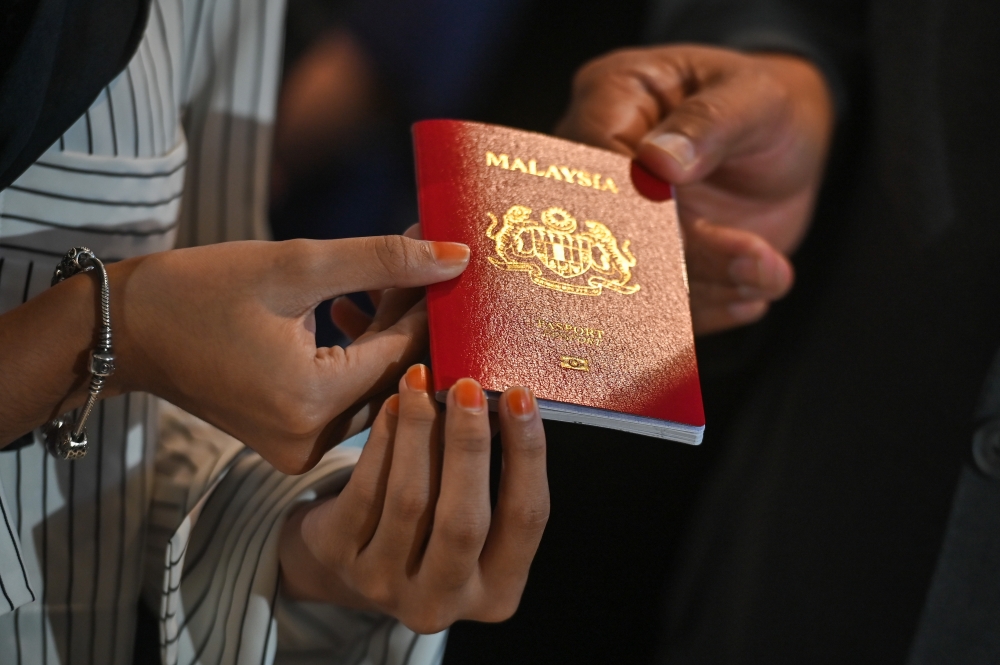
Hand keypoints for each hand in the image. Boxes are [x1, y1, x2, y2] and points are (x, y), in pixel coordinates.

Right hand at [109, 235, 469, 472]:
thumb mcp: (296, 265)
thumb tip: (455, 257)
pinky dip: (355, 358)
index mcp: (311, 400)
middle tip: (429, 271)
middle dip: (413, 321)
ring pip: (372, 388)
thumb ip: (383, 260)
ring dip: (385, 337)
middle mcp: (310, 439)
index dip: (431, 308)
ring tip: (391, 281)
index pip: (404, 355)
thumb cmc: (200, 291)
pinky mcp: (290, 442)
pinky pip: (345, 399)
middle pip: (393, 377)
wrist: (126, 330)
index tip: (453, 270)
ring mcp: (299, 448)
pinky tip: (353, 311)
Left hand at [278, 366, 548, 633]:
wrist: (346, 560)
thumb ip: (491, 474)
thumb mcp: (470, 515)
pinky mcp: (340, 560)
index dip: (527, 455)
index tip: (521, 396)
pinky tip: (393, 403)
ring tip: (424, 380)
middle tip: (467, 386)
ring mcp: (385, 588)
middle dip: (469, 445)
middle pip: (465, 521)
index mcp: (496, 592)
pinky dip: (383, 441)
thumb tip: (503, 394)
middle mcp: (442, 603)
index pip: (526, 520)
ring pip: (411, 500)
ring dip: (420, 430)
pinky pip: (366, 491)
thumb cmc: (428, 524)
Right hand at [557, 45, 833, 333]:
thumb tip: (658, 161)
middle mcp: (602, 168)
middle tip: (745, 259)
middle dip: (675, 257)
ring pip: (636, 276)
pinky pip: (661, 303)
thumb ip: (708, 124)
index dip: (631, 204)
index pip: (593, 163)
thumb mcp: (752, 98)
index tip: (685, 225)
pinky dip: (709, 309)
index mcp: (611, 103)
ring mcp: (624, 223)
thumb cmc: (761, 103)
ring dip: (702, 290)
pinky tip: (750, 296)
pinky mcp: (650, 266)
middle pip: (607, 228)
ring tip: (765, 274)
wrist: (787, 143)